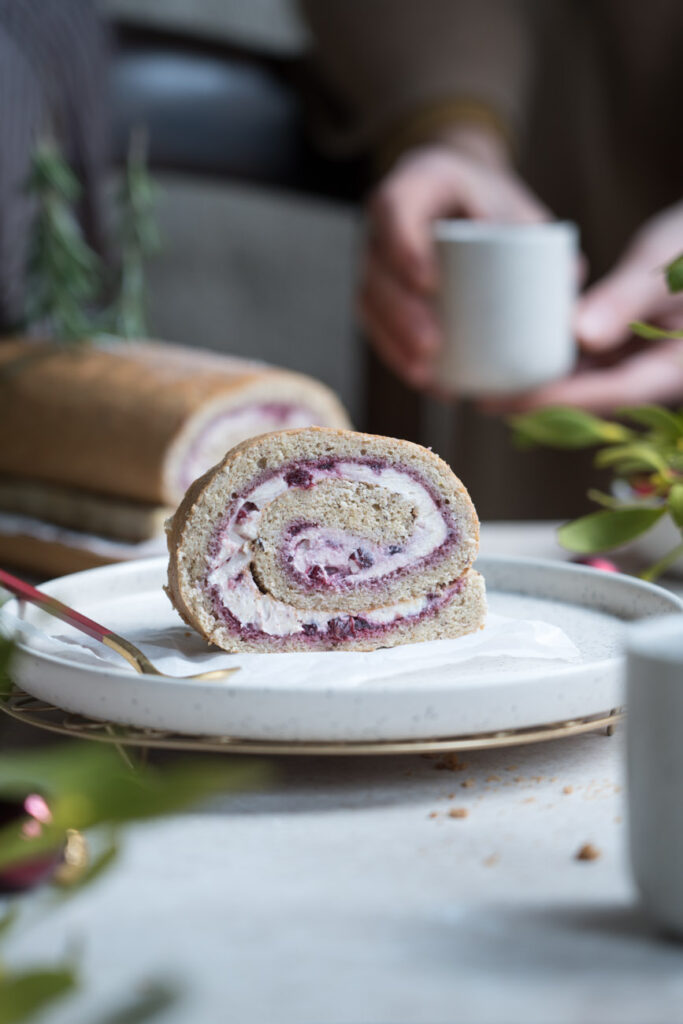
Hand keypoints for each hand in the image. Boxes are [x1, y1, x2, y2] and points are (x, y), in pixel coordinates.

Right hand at [358, 138, 549, 389]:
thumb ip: (540, 237)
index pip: (394, 210)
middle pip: (377, 269)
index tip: (431, 284)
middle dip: (401, 312)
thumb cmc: (493, 203)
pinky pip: (377, 325)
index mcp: (417, 185)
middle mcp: (384, 223)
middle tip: (433, 344)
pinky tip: (426, 382)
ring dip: (394, 342)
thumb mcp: (515, 205)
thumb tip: (573, 278)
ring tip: (425, 375)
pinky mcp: (378, 292)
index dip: (404, 247)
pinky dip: (399, 355)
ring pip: (370, 302)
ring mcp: (375, 259)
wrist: (463, 198)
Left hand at [492, 201, 682, 412]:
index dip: (562, 401)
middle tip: (486, 400)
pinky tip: (515, 360)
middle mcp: (659, 375)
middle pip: (595, 400)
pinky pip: (588, 365)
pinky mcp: (628, 350)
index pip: (614, 393)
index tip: (513, 402)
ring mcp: (643, 365)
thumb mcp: (662, 262)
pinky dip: (555, 363)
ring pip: (587, 386)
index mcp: (676, 368)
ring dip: (543, 388)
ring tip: (490, 385)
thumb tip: (581, 336)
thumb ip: (626, 299)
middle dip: (541, 404)